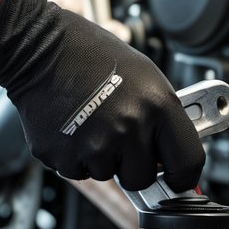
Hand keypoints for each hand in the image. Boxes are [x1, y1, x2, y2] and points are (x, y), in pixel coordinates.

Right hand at [0, 0, 204, 190]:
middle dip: (132, 165)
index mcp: (157, 105)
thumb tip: (173, 154)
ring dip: (100, 158)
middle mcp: (128, 127)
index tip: (176, 179)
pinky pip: (79, 172)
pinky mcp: (64, 156)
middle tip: (119, 136)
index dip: (183, 177)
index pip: (188, 163)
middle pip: (142, 179)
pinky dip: (75, 156)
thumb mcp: (145, 77)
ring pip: (107, 175)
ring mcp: (94, 145)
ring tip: (91, 122)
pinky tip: (72, 127)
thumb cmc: (92, 56)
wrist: (41, 49)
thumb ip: (162, 118)